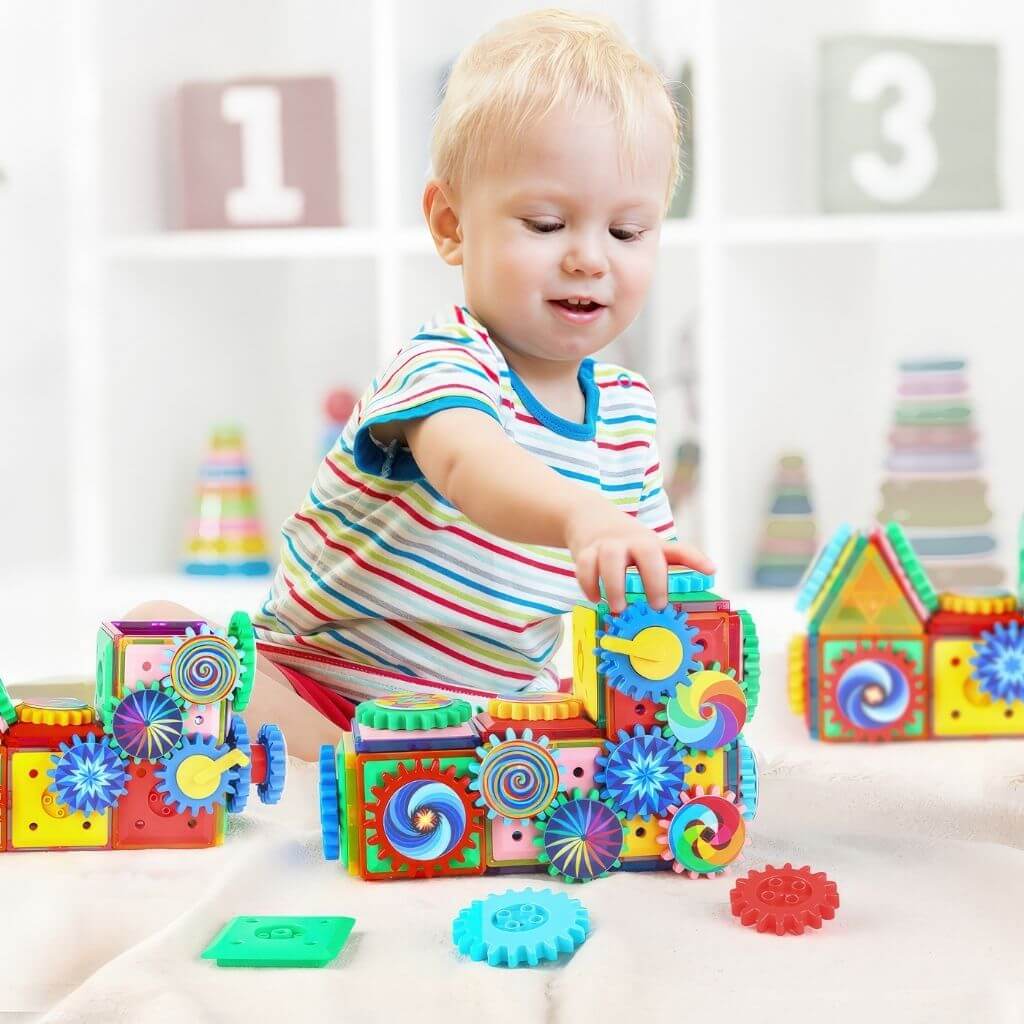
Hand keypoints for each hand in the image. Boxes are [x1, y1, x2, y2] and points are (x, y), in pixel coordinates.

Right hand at [566, 500, 714, 613]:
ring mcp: (608, 544)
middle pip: (647, 554)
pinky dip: (589, 586)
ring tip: (618, 607)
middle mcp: (632, 542)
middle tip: (656, 605)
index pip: (679, 550)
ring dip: (615, 587)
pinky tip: (595, 598)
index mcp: (652, 544)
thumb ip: (666, 566)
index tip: (711, 570)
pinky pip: (585, 567)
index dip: (696, 559)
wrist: (588, 516)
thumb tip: (692, 590)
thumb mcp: (648, 547)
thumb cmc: (625, 541)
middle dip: (653, 581)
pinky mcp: (585, 550)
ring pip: (610, 561)